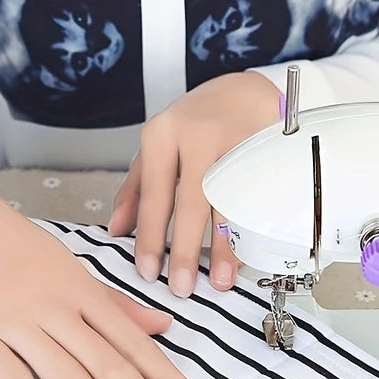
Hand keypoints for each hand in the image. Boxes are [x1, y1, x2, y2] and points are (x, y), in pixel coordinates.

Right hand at [0, 147, 214, 378]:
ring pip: (69, 375)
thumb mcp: (73, 270)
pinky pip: (11, 376)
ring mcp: (18, 324)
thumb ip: (117, 305)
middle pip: (113, 366)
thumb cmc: (17, 247)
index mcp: (86, 294)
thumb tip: (164, 327)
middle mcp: (59, 310)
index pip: (139, 347)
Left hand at [108, 71, 280, 296]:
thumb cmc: (195, 124)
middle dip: (184, 251)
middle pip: (189, 203)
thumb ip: (135, 189)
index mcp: (161, 135)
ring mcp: (234, 142)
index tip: (148, 272)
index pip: (152, 196)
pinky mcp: (262, 151)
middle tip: (181, 286)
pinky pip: (254, 199)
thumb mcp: (156, 149)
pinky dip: (248, 232)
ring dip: (222, 248)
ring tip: (219, 280)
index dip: (149, 238)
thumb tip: (116, 230)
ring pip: (227, 204)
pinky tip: (245, 255)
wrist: (243, 92)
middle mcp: (195, 136)